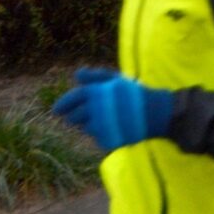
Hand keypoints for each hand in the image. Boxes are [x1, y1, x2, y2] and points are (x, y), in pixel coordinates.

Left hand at [52, 67, 172, 152]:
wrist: (156, 113)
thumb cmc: (135, 94)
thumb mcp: (117, 80)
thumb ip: (96, 76)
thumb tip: (77, 74)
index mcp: (96, 92)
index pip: (72, 98)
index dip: (63, 104)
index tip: (56, 110)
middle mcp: (94, 109)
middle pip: (73, 117)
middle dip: (76, 116)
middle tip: (86, 114)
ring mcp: (100, 126)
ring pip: (85, 128)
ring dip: (90, 124)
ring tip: (107, 119)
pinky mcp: (107, 139)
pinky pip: (98, 137)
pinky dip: (102, 133)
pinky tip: (114, 127)